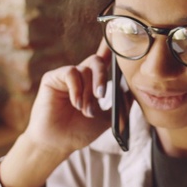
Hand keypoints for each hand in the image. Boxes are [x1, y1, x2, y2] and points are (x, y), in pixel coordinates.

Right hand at [23, 39, 111, 153]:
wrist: (57, 144)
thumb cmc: (79, 132)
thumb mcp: (107, 119)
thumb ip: (121, 105)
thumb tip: (134, 91)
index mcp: (92, 83)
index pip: (104, 61)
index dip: (111, 49)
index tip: (120, 43)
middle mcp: (80, 76)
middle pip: (97, 61)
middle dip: (102, 77)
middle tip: (101, 95)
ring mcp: (66, 77)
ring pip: (85, 70)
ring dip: (88, 93)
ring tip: (85, 111)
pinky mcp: (52, 78)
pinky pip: (70, 73)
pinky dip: (76, 88)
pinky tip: (75, 103)